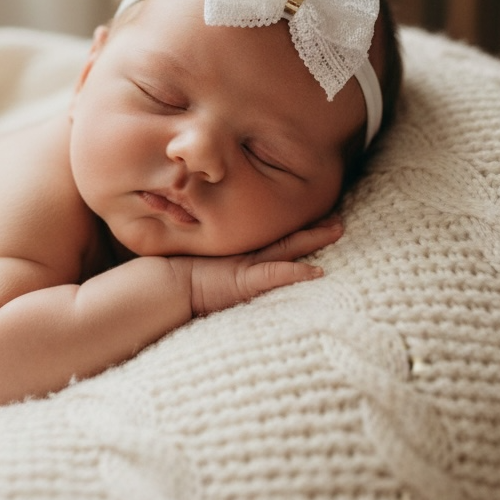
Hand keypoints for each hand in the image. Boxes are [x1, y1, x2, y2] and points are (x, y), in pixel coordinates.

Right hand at [178, 213, 343, 316]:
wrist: (161, 287)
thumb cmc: (175, 275)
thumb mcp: (198, 261)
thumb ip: (210, 255)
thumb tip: (215, 241)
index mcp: (236, 248)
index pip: (271, 233)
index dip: (294, 224)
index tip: (315, 212)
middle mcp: (244, 253)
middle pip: (285, 236)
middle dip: (312, 227)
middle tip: (338, 217)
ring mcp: (244, 266)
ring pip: (286, 248)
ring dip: (313, 239)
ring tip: (337, 230)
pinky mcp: (242, 281)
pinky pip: (274, 275)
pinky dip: (296, 274)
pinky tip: (318, 273)